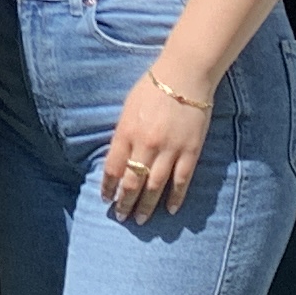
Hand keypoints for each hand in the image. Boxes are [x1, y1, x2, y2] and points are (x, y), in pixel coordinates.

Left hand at [101, 64, 211, 223]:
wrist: (185, 75)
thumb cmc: (153, 88)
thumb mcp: (128, 108)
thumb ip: (122, 134)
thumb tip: (117, 159)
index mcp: (126, 132)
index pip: (112, 168)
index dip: (107, 187)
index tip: (105, 199)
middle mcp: (146, 144)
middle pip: (132, 182)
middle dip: (124, 202)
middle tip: (121, 216)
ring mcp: (169, 149)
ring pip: (155, 186)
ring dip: (146, 205)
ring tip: (140, 219)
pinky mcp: (190, 151)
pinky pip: (181, 181)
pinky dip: (175, 198)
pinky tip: (169, 210)